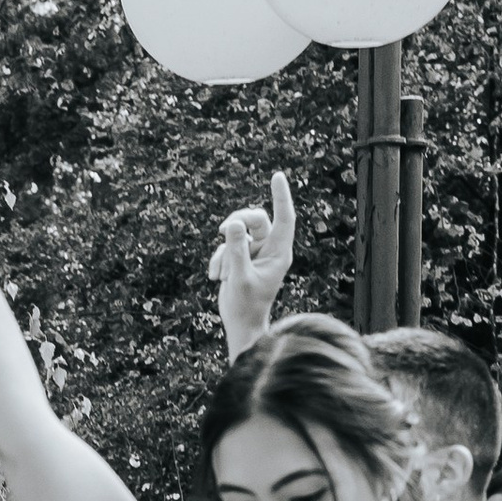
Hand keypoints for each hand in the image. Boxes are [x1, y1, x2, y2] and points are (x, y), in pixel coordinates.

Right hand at [209, 170, 294, 355]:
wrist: (240, 324)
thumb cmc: (246, 305)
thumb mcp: (240, 277)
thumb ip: (236, 250)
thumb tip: (232, 224)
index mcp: (279, 252)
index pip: (284, 217)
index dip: (281, 196)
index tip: (277, 176)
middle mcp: (269, 248)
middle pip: (254, 219)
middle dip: (236, 223)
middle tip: (222, 230)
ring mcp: (254, 252)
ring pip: (236, 233)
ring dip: (224, 252)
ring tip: (222, 275)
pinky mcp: (240, 257)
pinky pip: (226, 246)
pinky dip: (219, 260)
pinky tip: (217, 278)